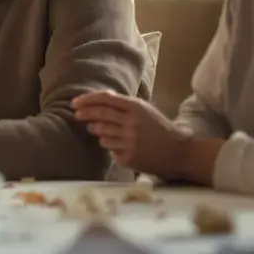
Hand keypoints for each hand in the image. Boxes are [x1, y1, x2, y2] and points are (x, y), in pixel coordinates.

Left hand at [72, 91, 189, 176]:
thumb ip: (124, 105)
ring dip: (98, 132)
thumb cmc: (159, 129)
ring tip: (102, 131)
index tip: (74, 103)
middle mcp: (132, 122)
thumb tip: (100, 97)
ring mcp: (130, 141)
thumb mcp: (145, 111)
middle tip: (77, 115)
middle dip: (85, 114)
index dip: (87, 100)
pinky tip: (122, 146)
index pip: (105, 99)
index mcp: (136, 107)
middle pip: (100, 115)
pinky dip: (111, 147)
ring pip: (102, 134)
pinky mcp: (129, 156)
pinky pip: (110, 150)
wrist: (179, 152)